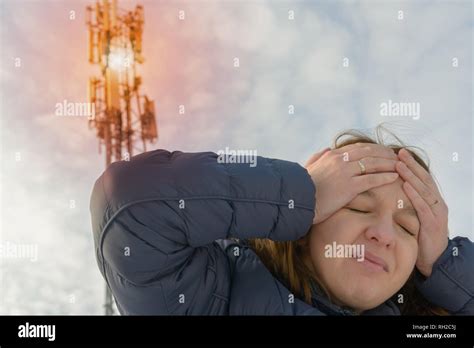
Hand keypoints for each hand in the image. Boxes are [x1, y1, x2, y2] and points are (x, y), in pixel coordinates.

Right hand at [305, 143, 399, 223]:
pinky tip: (395, 177)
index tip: (384, 151)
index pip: (358, 148)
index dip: (374, 149)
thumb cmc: (302, 188)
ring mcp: (345, 172)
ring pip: (373, 164)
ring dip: (389, 164)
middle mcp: (340, 160)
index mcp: (332, 156)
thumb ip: (317, 158)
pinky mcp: (349, 186)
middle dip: (385, 154)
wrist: (297, 201)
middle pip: (369, 153)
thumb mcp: (308, 168)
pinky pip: (372, 179)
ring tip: (400, 166)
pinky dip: (385, 177)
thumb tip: (325, 150)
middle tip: (397, 156)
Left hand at [396, 148, 448, 276]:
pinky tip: (406, 186)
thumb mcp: (412, 216)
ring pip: (424, 189)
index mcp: (431, 199)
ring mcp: (437, 212)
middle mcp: (436, 202)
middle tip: (399, 152)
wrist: (434, 260)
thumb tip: (388, 190)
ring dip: (411, 176)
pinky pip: (424, 206)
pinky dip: (415, 195)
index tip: (398, 153)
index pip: (420, 177)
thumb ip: (405, 203)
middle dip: (411, 165)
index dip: (410, 165)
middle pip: (423, 179)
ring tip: (399, 165)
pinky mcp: (434, 223)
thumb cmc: (419, 236)